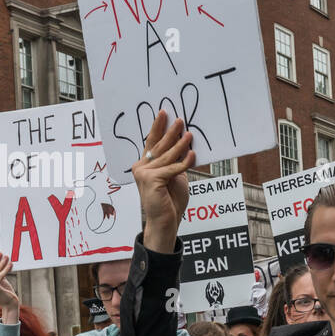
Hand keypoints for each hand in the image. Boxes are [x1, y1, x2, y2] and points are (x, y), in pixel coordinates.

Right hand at [131, 111, 194, 252]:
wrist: (166, 222)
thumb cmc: (170, 201)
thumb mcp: (175, 177)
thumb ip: (175, 162)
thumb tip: (185, 144)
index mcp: (145, 165)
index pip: (152, 142)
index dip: (158, 127)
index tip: (164, 113)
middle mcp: (141, 168)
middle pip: (158, 146)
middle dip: (170, 132)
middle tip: (180, 120)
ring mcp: (144, 174)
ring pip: (167, 156)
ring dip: (180, 145)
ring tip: (190, 135)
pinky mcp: (151, 180)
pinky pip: (172, 168)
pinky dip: (184, 162)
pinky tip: (193, 155)